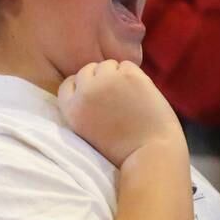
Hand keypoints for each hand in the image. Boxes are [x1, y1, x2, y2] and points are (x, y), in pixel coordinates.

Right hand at [57, 60, 185, 166]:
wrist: (150, 154)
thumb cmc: (122, 149)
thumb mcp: (88, 130)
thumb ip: (84, 107)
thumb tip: (90, 85)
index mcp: (72, 109)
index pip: (69, 83)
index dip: (83, 87)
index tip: (96, 96)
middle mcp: (86, 91)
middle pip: (87, 70)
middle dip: (100, 79)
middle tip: (116, 97)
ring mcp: (108, 81)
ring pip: (108, 64)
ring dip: (117, 75)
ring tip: (129, 95)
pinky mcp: (130, 76)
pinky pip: (128, 64)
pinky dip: (135, 75)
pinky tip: (141, 93)